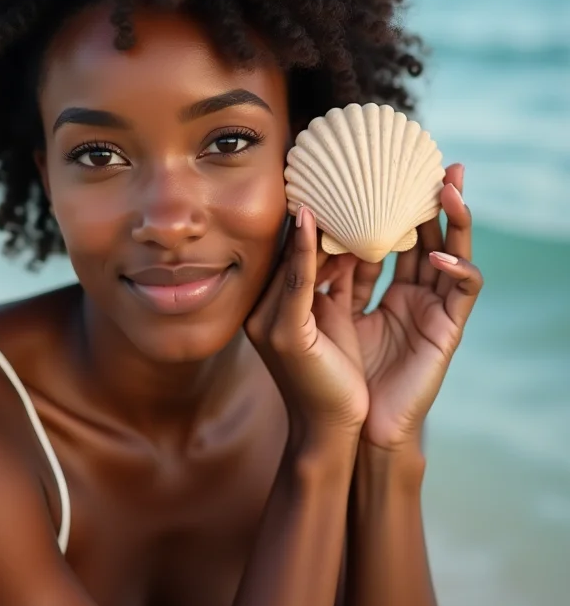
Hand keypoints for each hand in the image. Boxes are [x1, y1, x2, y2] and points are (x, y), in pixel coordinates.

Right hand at [244, 205, 368, 446]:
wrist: (330, 430)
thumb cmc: (333, 378)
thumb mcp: (329, 323)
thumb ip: (327, 288)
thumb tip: (340, 247)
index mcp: (275, 308)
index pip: (293, 256)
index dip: (309, 222)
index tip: (328, 187)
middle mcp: (265, 310)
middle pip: (291, 253)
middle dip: (313, 215)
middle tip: (331, 176)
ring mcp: (270, 320)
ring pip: (292, 261)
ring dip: (309, 224)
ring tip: (325, 184)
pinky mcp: (285, 332)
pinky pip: (298, 282)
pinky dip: (305, 250)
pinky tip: (310, 218)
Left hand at [329, 163, 483, 450]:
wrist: (343, 427)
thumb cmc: (324, 375)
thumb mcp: (314, 314)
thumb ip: (318, 275)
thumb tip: (310, 225)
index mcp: (373, 290)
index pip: (385, 237)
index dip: (384, 207)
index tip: (378, 173)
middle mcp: (404, 294)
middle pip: (422, 236)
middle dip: (426, 201)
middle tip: (429, 161)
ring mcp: (428, 310)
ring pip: (450, 252)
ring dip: (454, 219)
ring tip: (448, 186)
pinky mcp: (445, 329)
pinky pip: (463, 290)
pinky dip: (458, 268)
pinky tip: (439, 255)